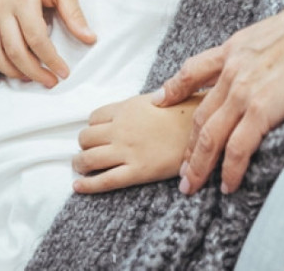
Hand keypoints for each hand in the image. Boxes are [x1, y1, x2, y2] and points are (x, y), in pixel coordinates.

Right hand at [0, 0, 94, 87]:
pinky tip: (8, 62)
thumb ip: (74, 15)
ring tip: (30, 76)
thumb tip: (90, 40)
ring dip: (9, 68)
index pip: (36, 39)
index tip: (64, 72)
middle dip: (32, 71)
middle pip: (12, 50)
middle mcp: (0, 5)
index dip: (50, 59)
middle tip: (51, 81)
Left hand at [72, 92, 203, 192]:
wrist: (204, 130)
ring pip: (88, 158)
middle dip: (84, 145)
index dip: (93, 126)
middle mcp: (121, 129)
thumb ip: (138, 106)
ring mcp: (127, 151)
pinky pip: (104, 180)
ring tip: (82, 167)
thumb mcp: (160, 98)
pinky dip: (87, 185)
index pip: (94, 117)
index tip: (97, 133)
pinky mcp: (136, 171)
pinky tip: (78, 186)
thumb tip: (127, 111)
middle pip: (86, 137)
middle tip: (89, 150)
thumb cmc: (186, 112)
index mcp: (127, 108)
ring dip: (80, 163)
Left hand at [153, 0, 283, 194]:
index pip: (193, 70)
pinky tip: (227, 184)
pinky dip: (230, 169)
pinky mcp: (260, 111)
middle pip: (199, 115)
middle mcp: (232, 72)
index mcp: (234, 48)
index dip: (174, 88)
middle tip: (181, 168)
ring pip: (210, 137)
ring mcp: (243, 93)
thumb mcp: (273, 27)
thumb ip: (261, 45)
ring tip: (192, 184)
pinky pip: (238, 148)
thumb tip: (270, 52)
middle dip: (187, 146)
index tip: (160, 101)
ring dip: (199, 164)